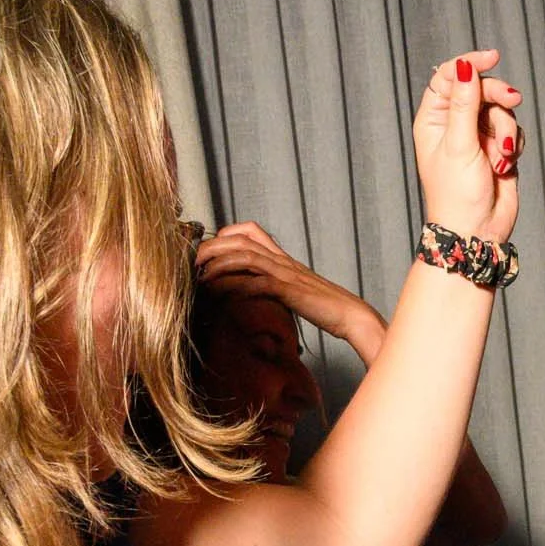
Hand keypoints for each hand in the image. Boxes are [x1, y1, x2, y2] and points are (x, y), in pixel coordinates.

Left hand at [196, 223, 387, 362]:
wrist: (351, 315)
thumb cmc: (326, 307)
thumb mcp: (297, 290)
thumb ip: (278, 285)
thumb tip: (256, 291)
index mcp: (284, 258)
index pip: (252, 230)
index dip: (226, 233)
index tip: (209, 249)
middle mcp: (283, 261)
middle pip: (241, 239)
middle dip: (212, 246)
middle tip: (193, 261)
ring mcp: (286, 274)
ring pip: (246, 256)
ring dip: (219, 264)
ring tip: (201, 276)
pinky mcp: (290, 291)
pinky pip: (257, 283)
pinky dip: (235, 286)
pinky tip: (221, 294)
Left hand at [413, 50, 523, 243]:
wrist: (477, 232)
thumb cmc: (457, 195)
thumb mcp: (460, 144)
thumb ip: (465, 103)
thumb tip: (466, 67)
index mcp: (434, 119)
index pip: (450, 76)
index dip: (470, 64)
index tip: (491, 57)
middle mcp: (455, 124)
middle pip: (481, 89)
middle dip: (498, 97)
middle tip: (513, 101)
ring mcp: (478, 137)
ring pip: (502, 111)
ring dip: (506, 131)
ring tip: (500, 157)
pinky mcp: (498, 150)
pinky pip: (514, 131)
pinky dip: (514, 145)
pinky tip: (505, 165)